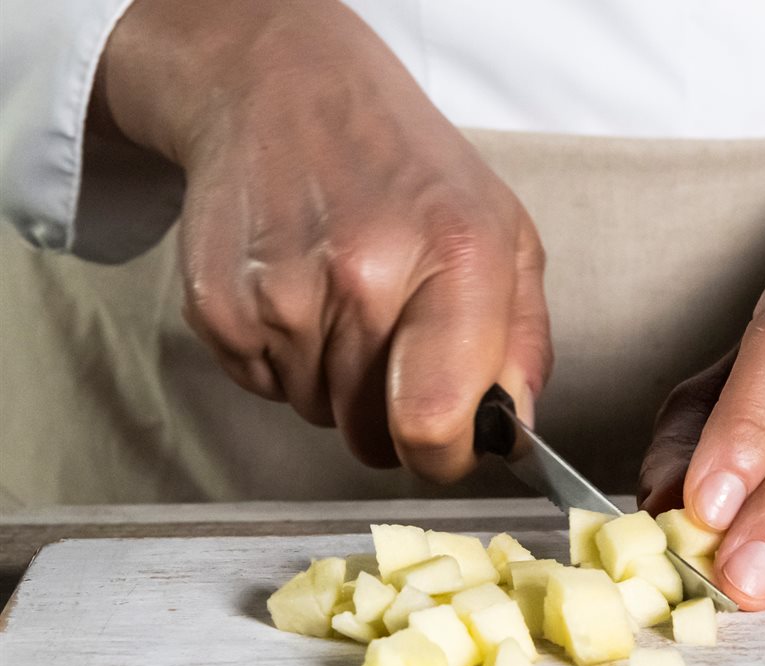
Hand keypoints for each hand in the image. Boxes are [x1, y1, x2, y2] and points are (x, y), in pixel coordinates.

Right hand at [93, 0, 550, 479]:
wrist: (285, 90)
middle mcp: (363, 278)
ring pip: (320, 416)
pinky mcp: (219, 309)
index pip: (435, 422)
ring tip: (345, 298)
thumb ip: (524, 342)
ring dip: (339, 383)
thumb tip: (514, 432)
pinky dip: (287, 361)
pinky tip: (300, 292)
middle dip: (393, 416)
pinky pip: (266, 390)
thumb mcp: (505, 234)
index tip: (449, 444)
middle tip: (398, 345)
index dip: (445, 455)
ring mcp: (280, 295)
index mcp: (455, 259)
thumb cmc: (410, 170)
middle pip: (374, 436)